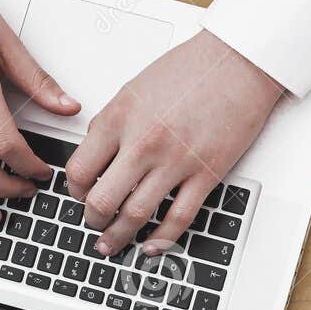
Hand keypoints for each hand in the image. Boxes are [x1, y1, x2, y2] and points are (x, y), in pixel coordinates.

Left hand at [67, 31, 282, 256]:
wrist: (236, 64)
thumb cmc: (190, 70)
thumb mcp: (134, 89)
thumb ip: (114, 123)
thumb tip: (100, 155)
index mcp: (118, 118)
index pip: (80, 169)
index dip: (74, 191)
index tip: (79, 196)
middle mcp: (143, 142)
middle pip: (102, 199)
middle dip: (93, 220)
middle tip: (94, 225)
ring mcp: (175, 161)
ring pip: (136, 215)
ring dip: (120, 236)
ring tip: (114, 243)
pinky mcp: (206, 174)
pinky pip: (179, 217)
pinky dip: (162, 239)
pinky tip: (152, 245)